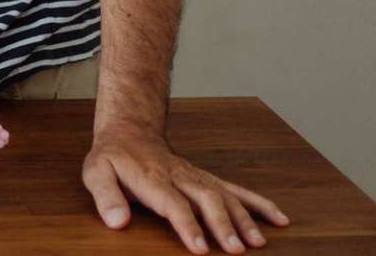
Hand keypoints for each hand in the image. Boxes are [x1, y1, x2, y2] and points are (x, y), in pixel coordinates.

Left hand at [83, 124, 288, 253]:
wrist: (129, 131)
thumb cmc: (113, 157)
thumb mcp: (96, 173)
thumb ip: (105, 197)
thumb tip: (116, 222)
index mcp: (152, 178)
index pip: (173, 203)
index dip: (188, 225)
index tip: (201, 248)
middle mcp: (180, 176)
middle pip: (206, 199)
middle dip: (223, 225)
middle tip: (235, 250)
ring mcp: (197, 177)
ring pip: (225, 195)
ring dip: (244, 218)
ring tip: (258, 243)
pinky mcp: (207, 179)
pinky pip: (236, 190)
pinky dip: (259, 204)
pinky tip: (279, 219)